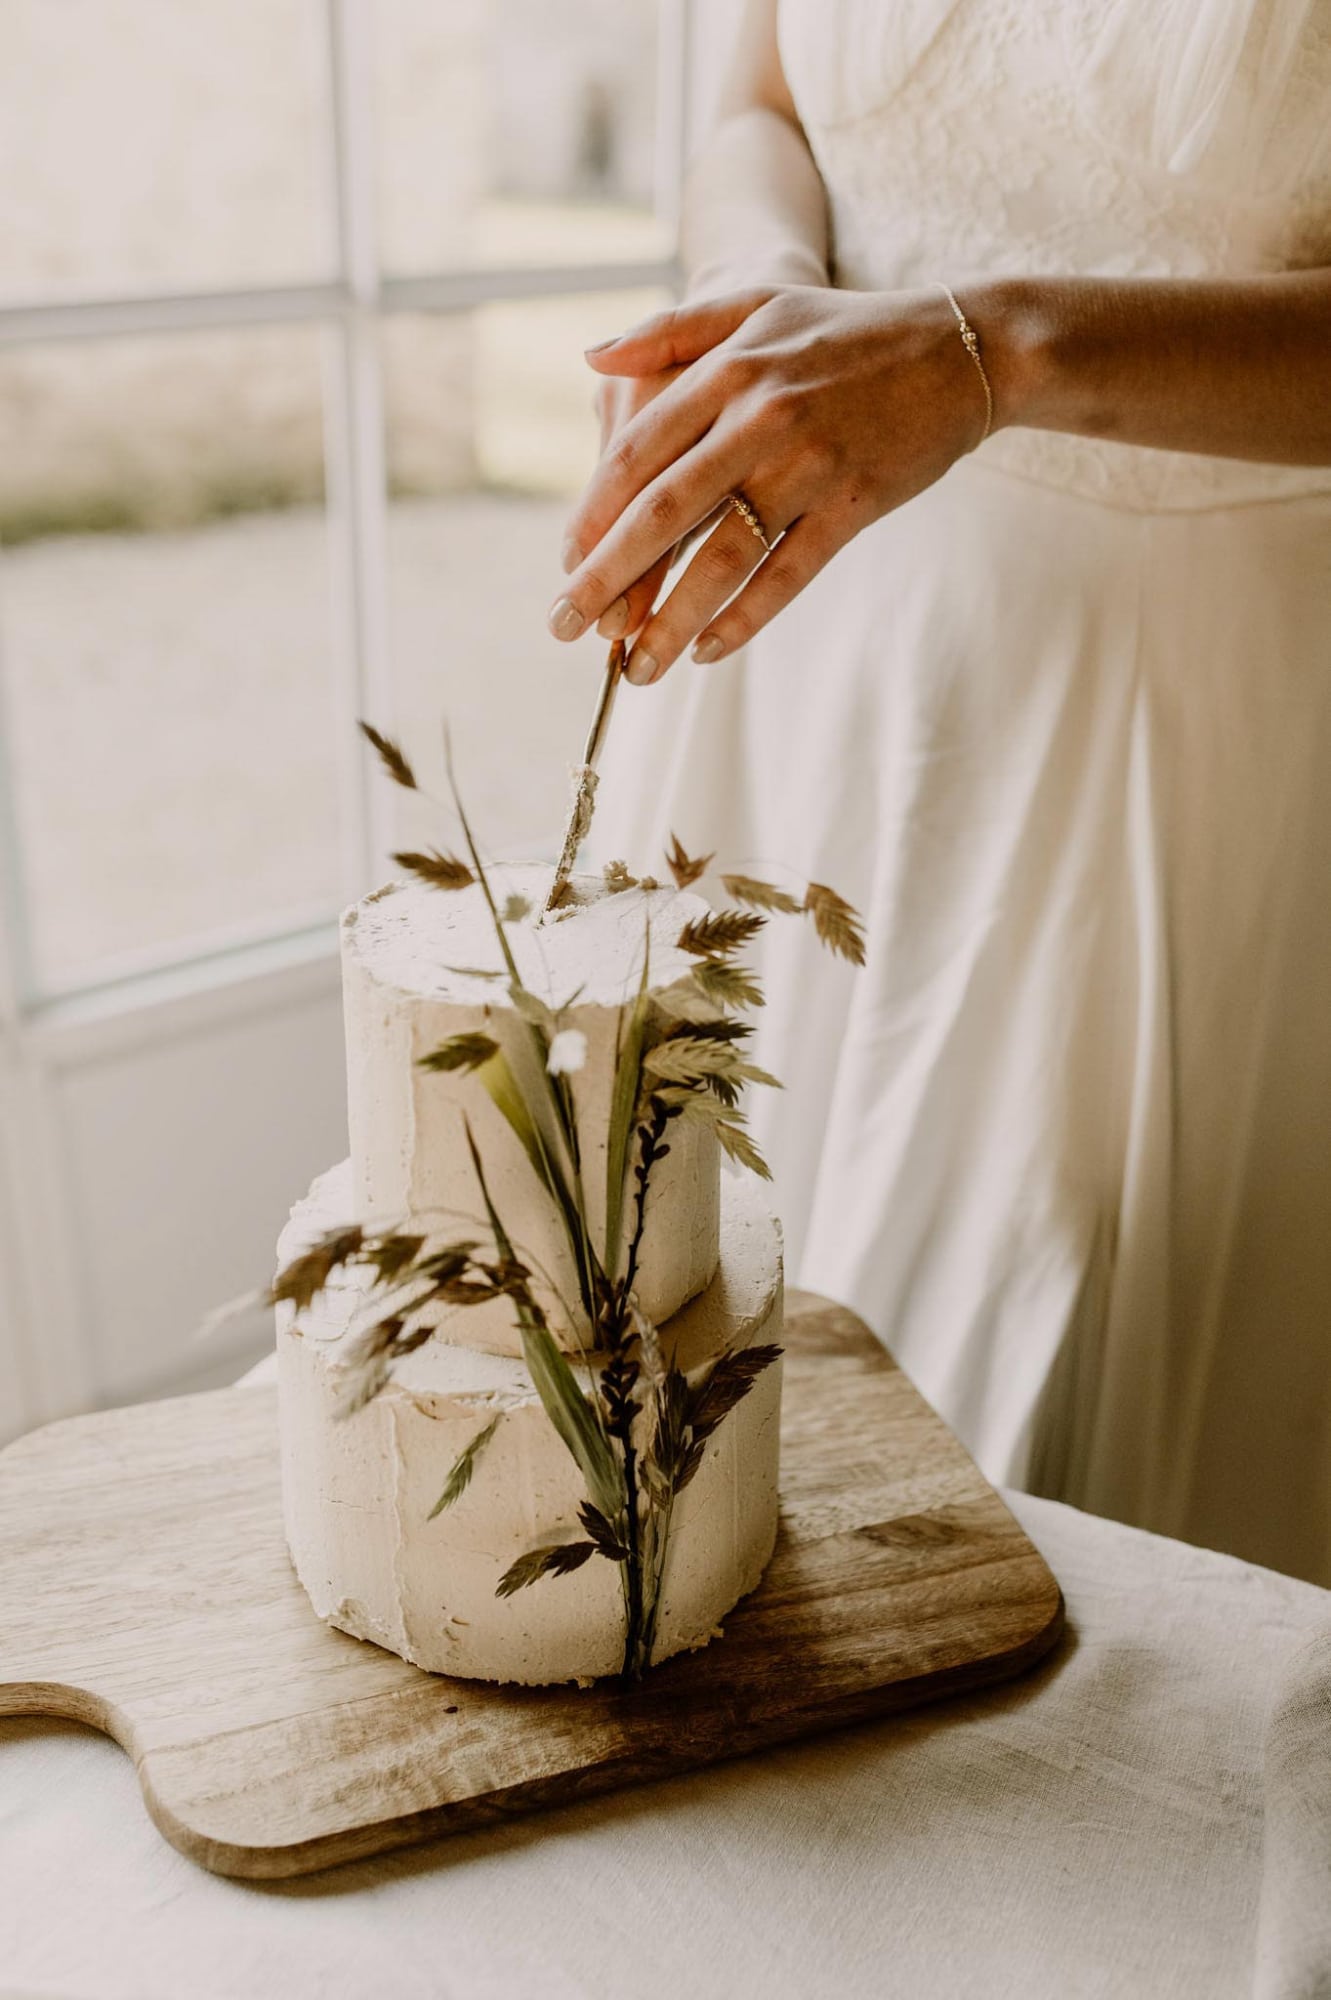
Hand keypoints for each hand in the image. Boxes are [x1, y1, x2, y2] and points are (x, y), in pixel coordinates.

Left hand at [548, 284, 991, 682]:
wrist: (960, 347)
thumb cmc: (845, 330)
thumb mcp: (754, 304)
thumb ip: (669, 331)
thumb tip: (590, 359)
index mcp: (726, 371)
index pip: (636, 454)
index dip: (592, 515)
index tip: (564, 564)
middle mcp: (760, 418)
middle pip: (664, 512)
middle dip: (606, 577)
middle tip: (563, 627)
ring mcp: (810, 465)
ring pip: (723, 557)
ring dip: (672, 620)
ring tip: (633, 668)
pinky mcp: (854, 503)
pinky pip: (789, 575)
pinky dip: (746, 618)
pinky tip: (708, 653)